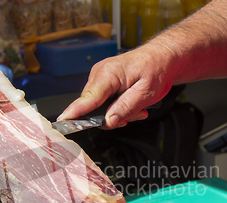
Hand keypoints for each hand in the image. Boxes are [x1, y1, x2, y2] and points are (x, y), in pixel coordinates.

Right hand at [58, 42, 176, 128]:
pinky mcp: (103, 81)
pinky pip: (104, 101)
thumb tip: (109, 122)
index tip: (63, 122)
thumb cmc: (157, 69)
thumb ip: (126, 108)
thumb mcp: (146, 93)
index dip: (74, 113)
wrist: (163, 56)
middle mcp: (100, 74)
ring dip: (118, 112)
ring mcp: (100, 77)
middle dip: (112, 117)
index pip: (86, 99)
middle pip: (93, 108)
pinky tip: (131, 103)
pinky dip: (117, 106)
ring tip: (137, 107)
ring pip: (99, 107)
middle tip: (135, 113)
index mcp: (108, 74)